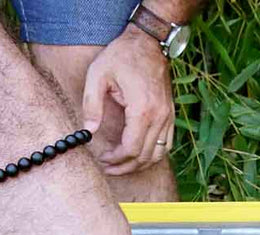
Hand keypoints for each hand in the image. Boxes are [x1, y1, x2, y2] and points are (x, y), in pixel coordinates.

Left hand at [82, 26, 173, 175]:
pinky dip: (153, 155)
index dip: (115, 159)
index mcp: (142, 110)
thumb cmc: (122, 56)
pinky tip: (138, 155)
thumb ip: (92, 105)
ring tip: (122, 166)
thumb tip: (88, 132)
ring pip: (158, 154)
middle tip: (108, 167)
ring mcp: (168, 116)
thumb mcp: (98, 75)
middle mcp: (159, 116)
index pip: (131, 149)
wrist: (147, 41)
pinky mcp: (170, 114)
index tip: (102, 158)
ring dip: (140, 165)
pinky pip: (166, 144)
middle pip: (145, 156)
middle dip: (125, 167)